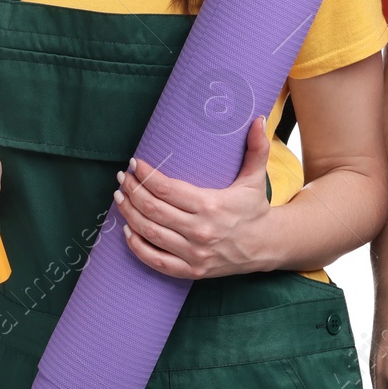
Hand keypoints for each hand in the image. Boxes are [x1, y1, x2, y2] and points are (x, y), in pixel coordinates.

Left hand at [116, 115, 273, 279]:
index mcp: (211, 205)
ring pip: (150, 233)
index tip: (135, 164)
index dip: (146, 176)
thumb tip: (257, 117)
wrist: (267, 246)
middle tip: (122, 178)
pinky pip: (156, 261)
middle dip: (132, 191)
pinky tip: (127, 231)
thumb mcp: (256, 178)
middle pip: (153, 209)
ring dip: (129, 214)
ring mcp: (194, 253)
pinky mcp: (192, 270)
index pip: (167, 189)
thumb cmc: (255, 209)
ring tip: (119, 198)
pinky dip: (137, 247)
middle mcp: (200, 231)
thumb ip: (257, 147)